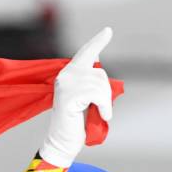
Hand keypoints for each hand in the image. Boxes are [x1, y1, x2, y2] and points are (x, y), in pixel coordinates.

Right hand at [39, 27, 113, 167]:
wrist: (63, 141)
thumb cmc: (77, 122)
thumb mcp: (86, 98)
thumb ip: (91, 82)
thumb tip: (99, 65)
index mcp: (68, 75)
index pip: (86, 54)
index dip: (97, 42)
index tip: (108, 30)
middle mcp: (65, 76)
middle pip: (100, 74)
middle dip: (106, 92)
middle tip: (102, 109)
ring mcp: (65, 85)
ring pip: (100, 84)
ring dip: (105, 102)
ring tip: (99, 113)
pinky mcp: (68, 96)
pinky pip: (97, 94)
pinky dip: (104, 107)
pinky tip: (102, 115)